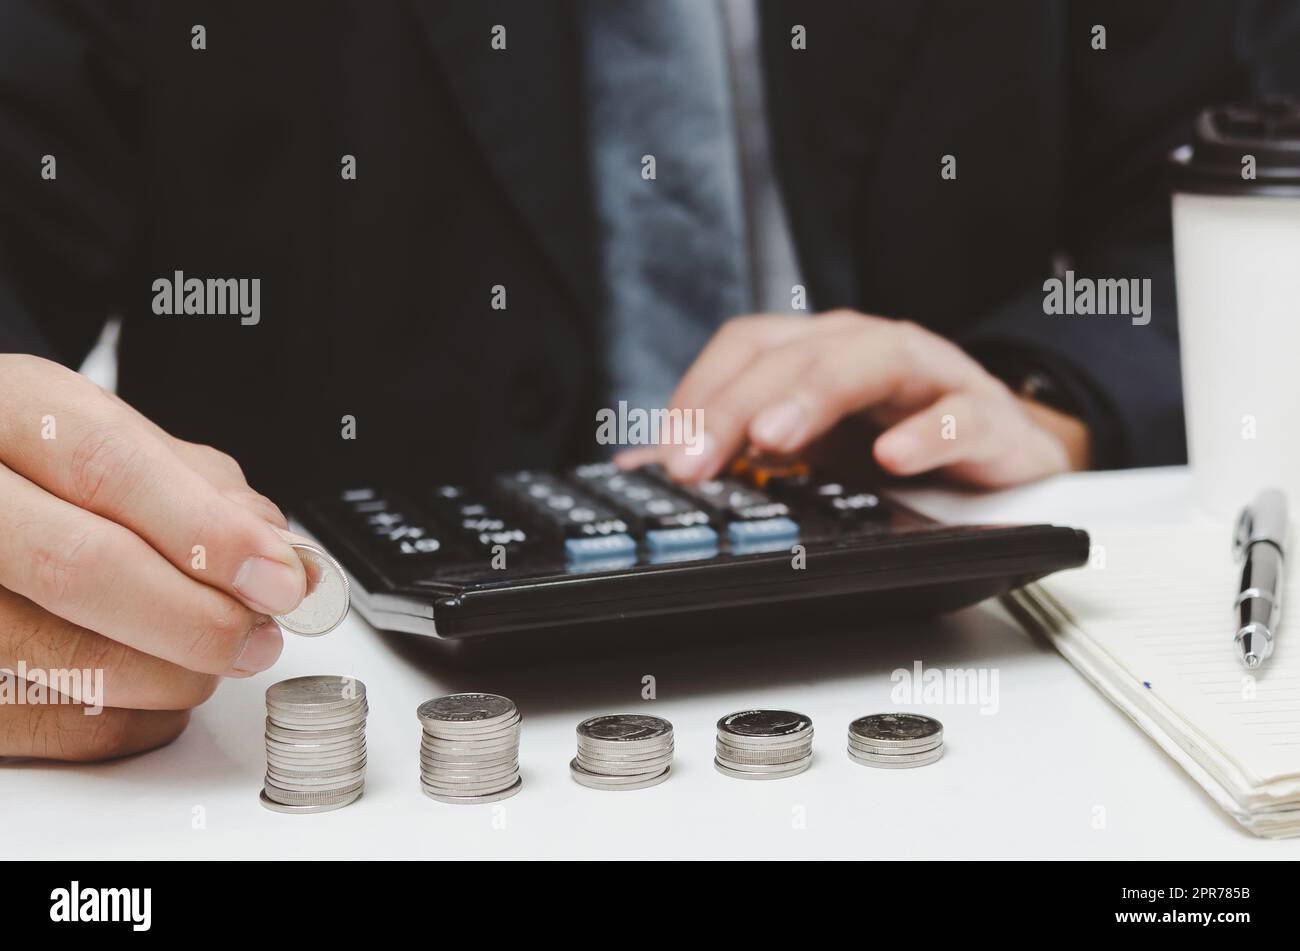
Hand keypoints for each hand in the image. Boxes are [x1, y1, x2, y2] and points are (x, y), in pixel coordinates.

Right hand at [0, 355, 305, 760]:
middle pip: (76, 565)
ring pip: (61, 661)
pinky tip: (155, 688)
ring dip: (170, 676)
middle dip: (195, 617)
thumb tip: (277, 556)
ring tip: (212, 655)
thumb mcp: (110, 439)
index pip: (108, 467)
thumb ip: (197, 487)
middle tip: (258, 637)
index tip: (280, 578)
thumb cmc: (37, 468)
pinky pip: (48, 722)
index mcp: (9, 410)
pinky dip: (128, 720)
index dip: (207, 531)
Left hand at [617, 311, 1089, 487]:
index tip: (668, 453)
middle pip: (798, 353)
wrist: (1006, 461)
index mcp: (822, 351)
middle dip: (737, 405)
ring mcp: (933, 379)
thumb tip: (647, 470)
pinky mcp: (988, 420)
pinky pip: (958, 417)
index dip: (702, 391)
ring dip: (818, 395)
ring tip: (775, 438)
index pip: (749, 345)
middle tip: (695, 461)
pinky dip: (927, 433)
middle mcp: (870, 350)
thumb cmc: (899, 446)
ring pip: (875, 361)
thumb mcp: (811, 450)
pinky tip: (893, 459)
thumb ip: (737, 453)